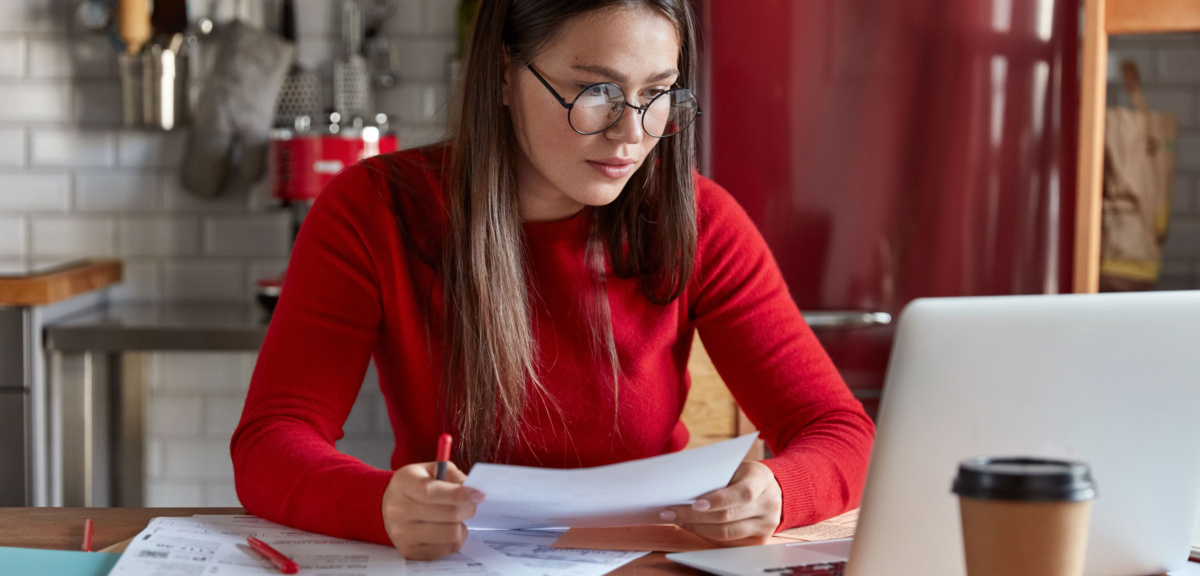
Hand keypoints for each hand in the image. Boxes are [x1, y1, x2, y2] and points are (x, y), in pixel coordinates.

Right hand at [381, 461, 485, 559]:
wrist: (390, 506)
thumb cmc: (416, 485)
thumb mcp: (432, 470)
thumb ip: (453, 476)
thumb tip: (474, 490)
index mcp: (404, 483)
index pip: (431, 492)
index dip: (459, 494)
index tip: (479, 495)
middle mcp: (398, 510)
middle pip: (448, 514)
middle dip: (468, 508)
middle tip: (471, 504)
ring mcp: (403, 534)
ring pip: (451, 534)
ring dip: (462, 525)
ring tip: (457, 518)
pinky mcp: (410, 551)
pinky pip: (447, 549)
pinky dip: (456, 539)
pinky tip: (449, 528)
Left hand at [661, 460, 782, 545]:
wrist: (772, 489)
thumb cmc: (745, 475)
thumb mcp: (736, 467)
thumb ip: (716, 476)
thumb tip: (682, 487)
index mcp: (762, 480)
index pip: (742, 493)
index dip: (717, 500)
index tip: (694, 503)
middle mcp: (768, 504)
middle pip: (728, 516)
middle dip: (695, 516)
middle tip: (670, 512)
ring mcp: (765, 525)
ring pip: (725, 533)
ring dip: (696, 527)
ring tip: (676, 520)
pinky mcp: (758, 539)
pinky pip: (727, 541)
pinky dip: (705, 533)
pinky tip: (691, 526)